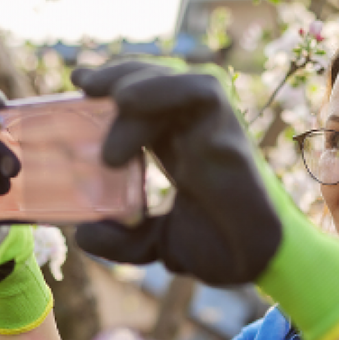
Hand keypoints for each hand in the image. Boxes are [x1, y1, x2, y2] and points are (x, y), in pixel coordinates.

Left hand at [73, 60, 338, 339]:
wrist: (259, 264)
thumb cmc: (219, 249)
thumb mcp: (155, 244)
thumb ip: (121, 241)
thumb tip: (82, 233)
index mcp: (180, 147)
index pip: (146, 103)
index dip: (114, 87)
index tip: (78, 86)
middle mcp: (198, 131)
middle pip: (158, 81)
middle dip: (118, 74)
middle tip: (82, 83)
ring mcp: (216, 129)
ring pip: (177, 79)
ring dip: (135, 79)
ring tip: (99, 96)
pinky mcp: (230, 135)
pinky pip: (201, 93)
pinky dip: (162, 89)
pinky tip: (126, 102)